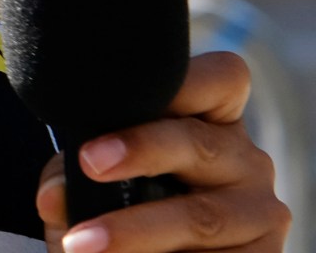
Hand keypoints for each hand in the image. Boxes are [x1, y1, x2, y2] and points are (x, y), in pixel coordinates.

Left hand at [38, 51, 289, 251]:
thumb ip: (73, 175)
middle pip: (199, 144)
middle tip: (89, 163)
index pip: (221, 78)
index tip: (124, 93)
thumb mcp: (99, 181)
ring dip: (136, 231)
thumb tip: (55, 198)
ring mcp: (260, 213)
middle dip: (141, 150)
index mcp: (215, 121)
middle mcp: (246, 161)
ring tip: (80, 244)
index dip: (183, 80)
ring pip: (202, 218)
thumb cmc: (124, 204)